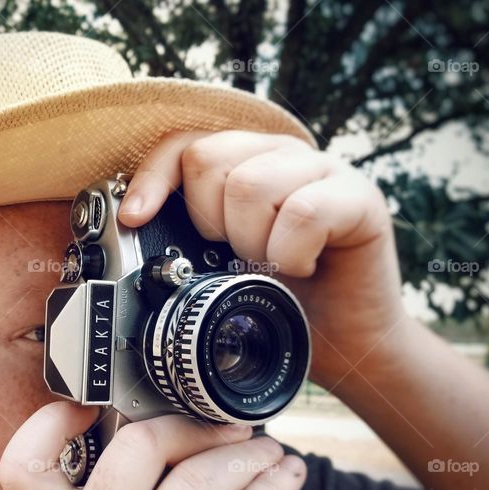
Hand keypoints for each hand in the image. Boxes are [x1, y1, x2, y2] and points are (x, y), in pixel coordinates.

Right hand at [0, 402, 306, 489]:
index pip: (23, 468)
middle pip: (138, 451)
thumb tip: (164, 429)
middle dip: (192, 426)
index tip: (89, 405)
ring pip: (200, 484)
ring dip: (245, 455)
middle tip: (222, 425)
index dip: (47, 425)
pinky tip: (284, 478)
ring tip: (263, 449)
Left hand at [118, 130, 403, 387]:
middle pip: (210, 160)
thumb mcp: (216, 269)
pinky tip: (300, 268)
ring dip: (251, 242)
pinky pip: (304, 211)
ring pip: (251, 184)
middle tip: (237, 258)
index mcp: (242, 165)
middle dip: (210, 223)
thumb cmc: (279, 304)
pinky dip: (290, 253)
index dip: (152, 179)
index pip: (183, 144)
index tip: (135, 220)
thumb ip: (183, 238)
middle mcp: (280, 156)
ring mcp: (323, 170)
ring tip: (270, 266)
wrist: (343, 344)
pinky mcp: (360, 196)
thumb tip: (128, 227)